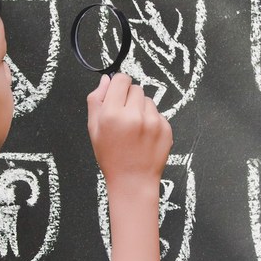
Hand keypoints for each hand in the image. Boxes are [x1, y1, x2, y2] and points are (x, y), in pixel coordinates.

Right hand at [87, 74, 172, 190]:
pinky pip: (158, 113)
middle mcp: (134, 116)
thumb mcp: (94, 129)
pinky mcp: (166, 128)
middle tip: (124, 117)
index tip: (117, 94)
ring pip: (148, 100)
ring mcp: (153, 122)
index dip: (118, 85)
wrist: (133, 181)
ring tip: (135, 129)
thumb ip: (96, 100)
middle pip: (136, 88)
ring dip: (141, 109)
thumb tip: (105, 79)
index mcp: (113, 114)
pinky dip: (152, 121)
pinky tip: (144, 136)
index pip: (121, 79)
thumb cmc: (111, 157)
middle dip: (129, 98)